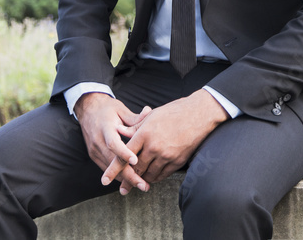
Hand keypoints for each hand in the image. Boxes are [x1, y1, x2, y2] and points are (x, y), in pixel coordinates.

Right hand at [74, 92, 151, 194]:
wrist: (87, 108)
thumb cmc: (107, 109)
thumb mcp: (120, 109)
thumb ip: (134, 117)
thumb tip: (149, 112)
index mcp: (105, 127)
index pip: (113, 143)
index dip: (124, 153)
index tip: (136, 161)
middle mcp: (97, 141)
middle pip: (112, 162)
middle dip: (128, 175)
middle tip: (144, 185)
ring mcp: (94, 149)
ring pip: (110, 169)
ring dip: (125, 179)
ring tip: (142, 185)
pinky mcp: (94, 155)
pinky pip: (107, 168)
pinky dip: (119, 175)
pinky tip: (132, 179)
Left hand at [102, 89, 228, 187]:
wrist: (198, 115)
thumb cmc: (173, 112)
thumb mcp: (151, 116)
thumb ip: (134, 127)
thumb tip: (118, 131)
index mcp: (144, 134)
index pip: (124, 155)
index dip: (113, 169)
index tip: (104, 180)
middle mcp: (154, 147)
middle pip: (136, 169)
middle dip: (128, 181)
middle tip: (122, 190)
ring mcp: (166, 155)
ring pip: (149, 174)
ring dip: (143, 179)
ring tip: (138, 183)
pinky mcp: (177, 161)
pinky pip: (162, 175)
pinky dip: (155, 177)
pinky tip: (152, 177)